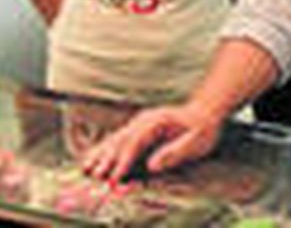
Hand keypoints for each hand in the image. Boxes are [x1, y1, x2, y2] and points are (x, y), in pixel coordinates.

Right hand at [79, 102, 222, 181]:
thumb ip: (174, 153)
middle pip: (120, 141)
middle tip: (95, 176)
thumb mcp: (196, 142)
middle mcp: (144, 121)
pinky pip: (117, 139)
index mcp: (157, 123)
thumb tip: (152, 165)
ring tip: (86, 168)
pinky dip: (104, 149)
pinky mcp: (138, 129)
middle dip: (106, 159)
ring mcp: (139, 123)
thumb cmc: (202, 130)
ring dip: (101, 154)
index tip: (114, 178)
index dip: (123, 162)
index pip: (134, 143)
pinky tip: (93, 158)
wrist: (204, 113)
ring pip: (115, 139)